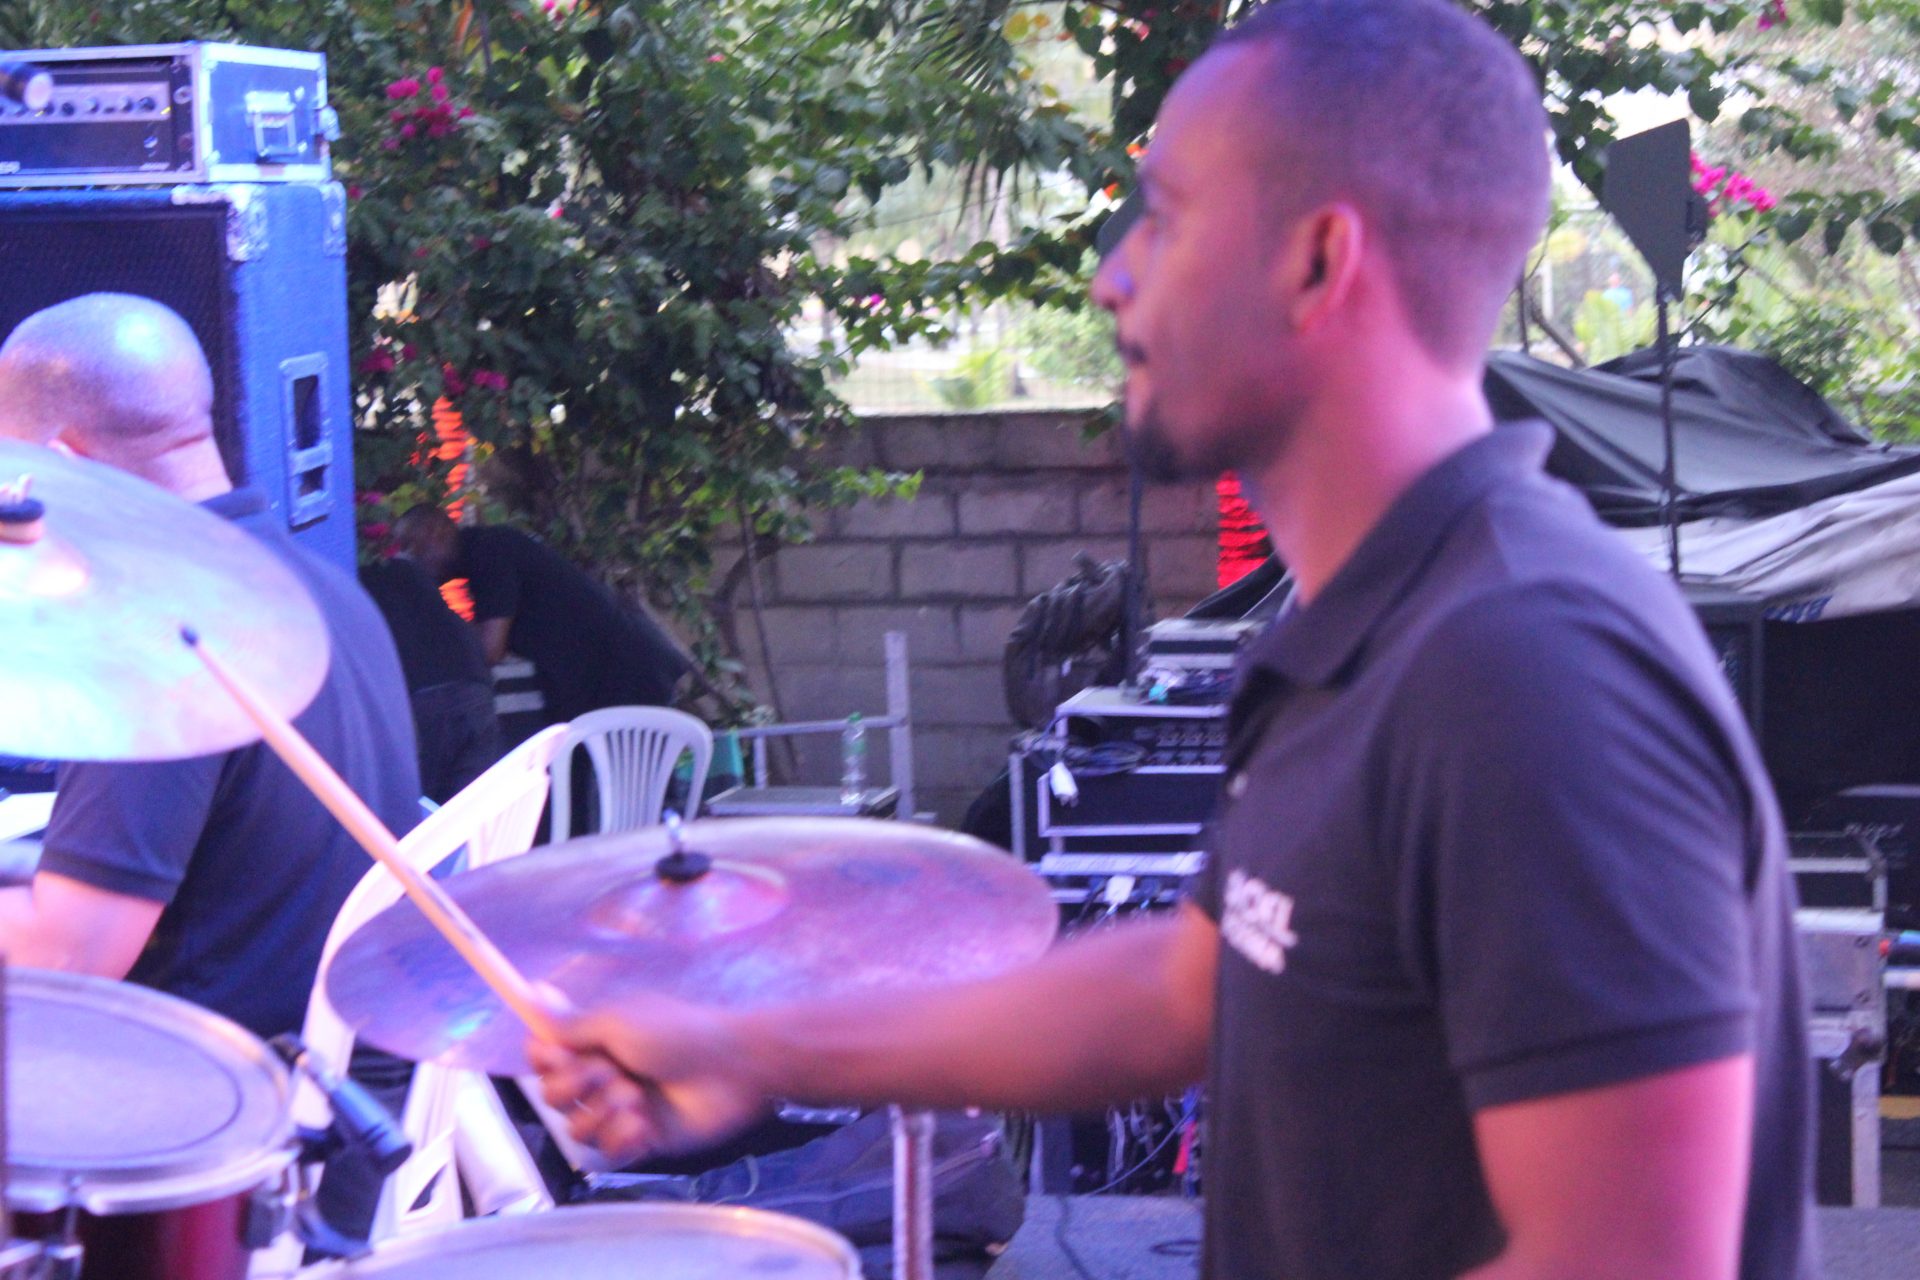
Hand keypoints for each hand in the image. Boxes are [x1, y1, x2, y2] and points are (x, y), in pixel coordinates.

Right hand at [527, 996, 770, 1164]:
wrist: (731, 1067)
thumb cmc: (677, 1033)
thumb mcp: (619, 1019)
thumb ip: (571, 1023)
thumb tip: (532, 996)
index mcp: (596, 1042)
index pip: (545, 1057)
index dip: (543, 1060)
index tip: (557, 1055)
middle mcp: (602, 1076)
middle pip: (552, 1096)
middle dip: (575, 1087)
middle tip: (610, 1073)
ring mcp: (620, 1111)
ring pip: (576, 1129)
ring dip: (602, 1113)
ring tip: (635, 1099)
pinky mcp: (640, 1141)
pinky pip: (607, 1152)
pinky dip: (622, 1138)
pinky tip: (645, 1125)